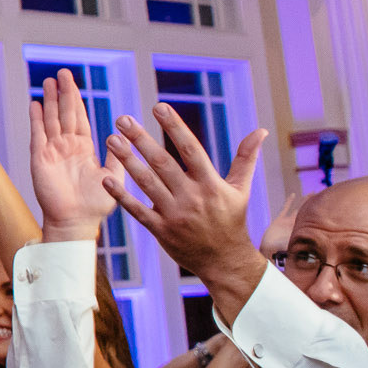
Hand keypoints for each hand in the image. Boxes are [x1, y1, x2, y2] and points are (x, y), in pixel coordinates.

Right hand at [28, 68, 121, 241]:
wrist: (75, 222)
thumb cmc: (95, 206)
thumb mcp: (113, 177)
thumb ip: (117, 157)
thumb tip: (122, 136)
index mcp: (84, 149)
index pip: (80, 118)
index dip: (76, 99)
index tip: (73, 82)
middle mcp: (67, 147)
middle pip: (64, 113)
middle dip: (63, 93)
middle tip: (61, 73)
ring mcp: (52, 151)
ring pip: (50, 120)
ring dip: (49, 100)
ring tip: (47, 82)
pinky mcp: (40, 158)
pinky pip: (38, 134)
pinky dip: (36, 118)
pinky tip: (35, 103)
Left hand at [102, 106, 268, 304]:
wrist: (225, 261)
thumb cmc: (232, 220)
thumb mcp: (241, 189)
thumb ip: (246, 158)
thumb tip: (261, 130)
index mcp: (211, 183)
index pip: (191, 149)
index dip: (175, 127)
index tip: (158, 106)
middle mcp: (192, 196)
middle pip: (163, 163)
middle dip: (141, 139)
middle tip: (122, 119)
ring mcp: (175, 214)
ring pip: (147, 183)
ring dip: (128, 161)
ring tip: (112, 139)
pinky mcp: (161, 230)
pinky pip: (137, 211)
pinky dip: (122, 196)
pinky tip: (106, 179)